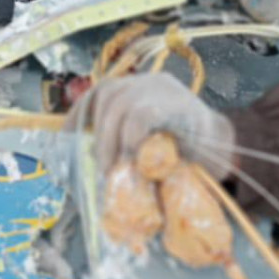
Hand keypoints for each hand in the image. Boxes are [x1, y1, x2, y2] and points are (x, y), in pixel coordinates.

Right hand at [72, 73, 236, 179]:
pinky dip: (80, 114)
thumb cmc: (203, 154)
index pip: (143, 112)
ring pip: (105, 95)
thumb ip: (169, 175)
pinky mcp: (126, 86)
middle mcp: (159, 85)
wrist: (209, 131)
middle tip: (107, 172)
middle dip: (107, 141)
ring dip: (96, 131)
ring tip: (101, 161)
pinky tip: (69, 134)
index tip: (127, 167)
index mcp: (180, 104)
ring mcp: (141, 82)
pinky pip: (97, 94)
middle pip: (119, 103)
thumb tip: (139, 195)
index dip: (129, 140)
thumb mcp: (194, 165)